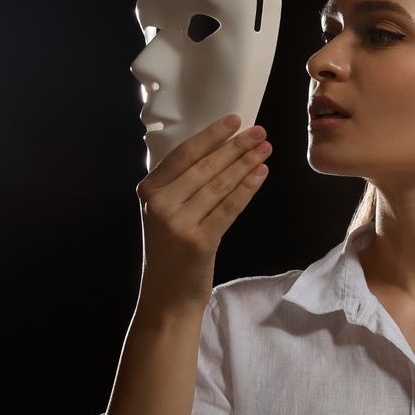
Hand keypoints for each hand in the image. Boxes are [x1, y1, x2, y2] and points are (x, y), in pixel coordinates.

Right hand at [135, 113, 273, 311]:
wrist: (167, 294)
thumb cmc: (171, 249)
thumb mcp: (164, 211)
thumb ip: (180, 183)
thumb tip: (218, 148)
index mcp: (149, 190)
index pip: (184, 154)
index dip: (211, 135)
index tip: (234, 120)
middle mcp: (160, 204)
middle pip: (204, 166)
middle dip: (235, 146)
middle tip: (260, 132)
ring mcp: (178, 223)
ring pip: (219, 184)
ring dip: (246, 164)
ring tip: (265, 149)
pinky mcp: (199, 241)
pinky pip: (229, 208)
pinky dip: (247, 188)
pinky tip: (260, 174)